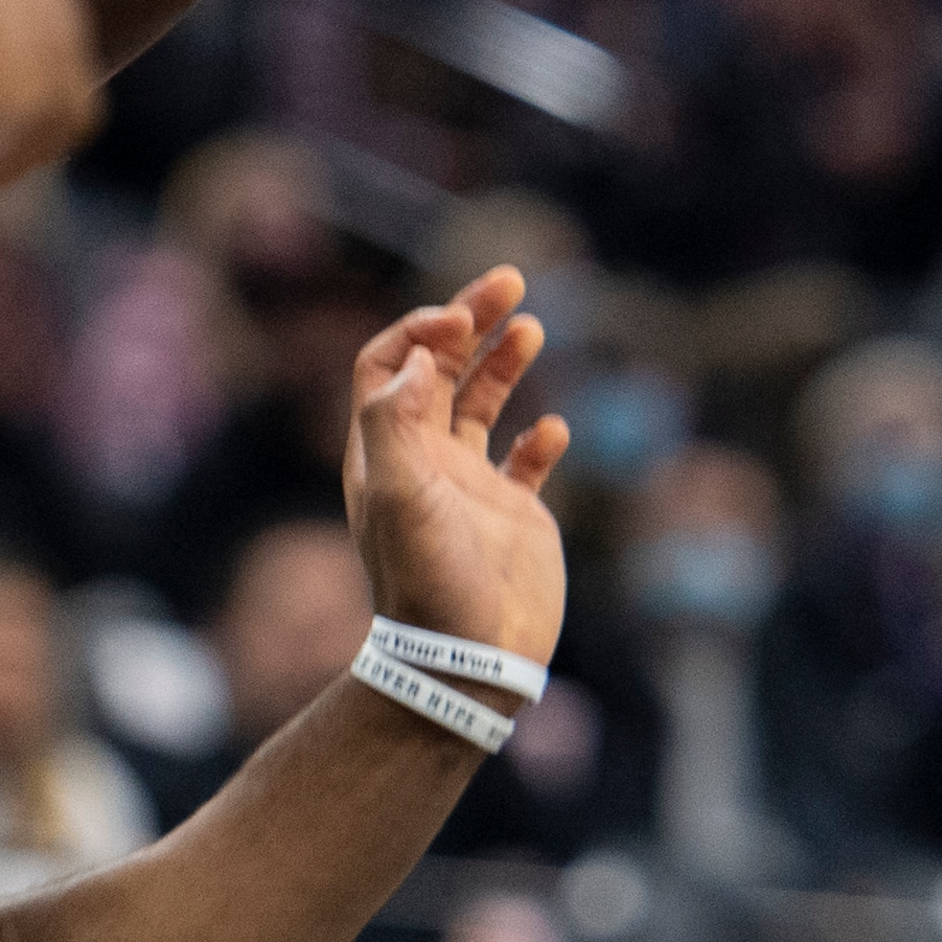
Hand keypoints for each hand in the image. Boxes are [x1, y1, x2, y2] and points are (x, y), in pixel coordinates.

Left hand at [341, 266, 570, 666]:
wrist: (468, 661)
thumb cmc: (427, 581)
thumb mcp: (399, 495)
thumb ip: (397, 419)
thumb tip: (419, 357)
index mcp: (387, 450)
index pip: (389, 364)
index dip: (419, 330)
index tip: (459, 317)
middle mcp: (425, 461)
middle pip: (440, 369)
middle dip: (472, 320)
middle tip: (511, 279)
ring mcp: (471, 488)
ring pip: (484, 404)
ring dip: (505, 361)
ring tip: (533, 327)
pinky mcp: (516, 516)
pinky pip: (528, 462)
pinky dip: (543, 439)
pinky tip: (555, 431)